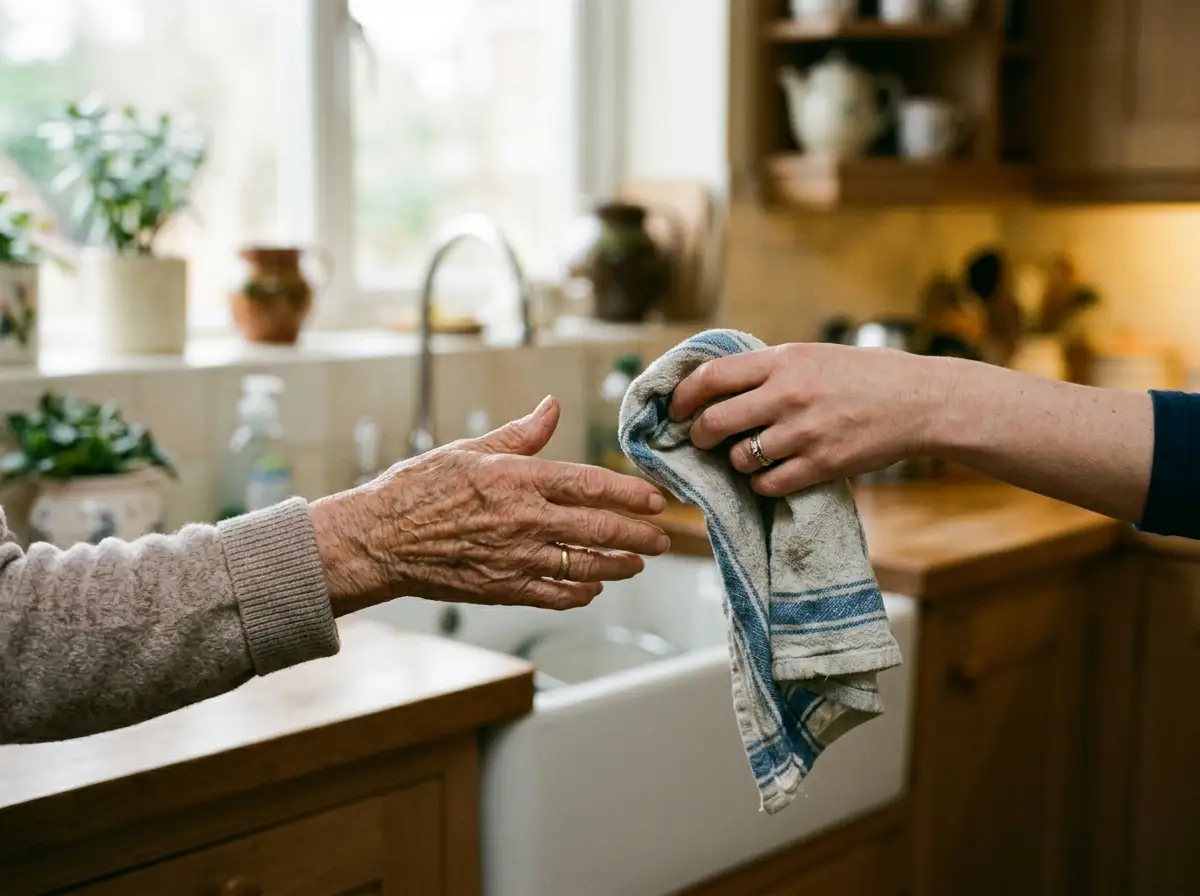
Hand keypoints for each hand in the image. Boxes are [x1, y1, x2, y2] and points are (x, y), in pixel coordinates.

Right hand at [311, 396, 669, 612]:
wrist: (377, 539)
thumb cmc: (417, 488)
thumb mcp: (469, 448)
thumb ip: (519, 434)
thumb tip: (551, 407)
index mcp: (517, 479)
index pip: (590, 484)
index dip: (629, 493)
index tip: (655, 499)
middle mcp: (523, 520)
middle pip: (598, 528)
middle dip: (638, 533)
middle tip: (663, 537)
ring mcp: (515, 558)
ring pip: (584, 565)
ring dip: (618, 565)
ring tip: (639, 562)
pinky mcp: (502, 588)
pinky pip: (554, 594)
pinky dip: (580, 593)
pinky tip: (593, 587)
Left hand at [669, 343, 943, 496]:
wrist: (920, 401)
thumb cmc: (864, 375)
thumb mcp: (811, 355)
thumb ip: (767, 370)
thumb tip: (714, 387)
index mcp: (782, 361)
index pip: (711, 377)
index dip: (682, 397)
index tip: (675, 409)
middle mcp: (789, 395)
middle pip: (714, 422)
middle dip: (699, 435)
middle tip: (703, 439)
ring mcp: (805, 432)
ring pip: (740, 458)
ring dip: (736, 461)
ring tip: (749, 455)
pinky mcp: (822, 465)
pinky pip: (768, 484)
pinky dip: (761, 483)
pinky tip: (770, 474)